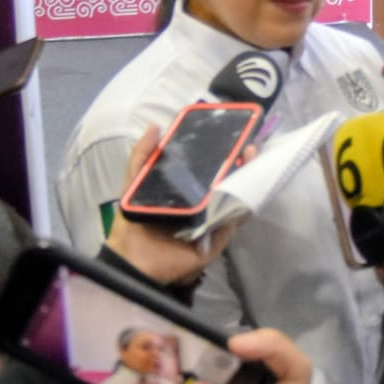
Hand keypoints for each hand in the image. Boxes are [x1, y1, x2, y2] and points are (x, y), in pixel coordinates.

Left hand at [104, 126, 240, 285]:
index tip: (233, 135)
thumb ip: (142, 155)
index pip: (209, 169)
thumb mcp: (134, 181)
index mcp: (187, 191)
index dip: (223, 152)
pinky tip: (248, 190)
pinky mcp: (217, 240)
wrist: (133, 258)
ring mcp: (212, 222)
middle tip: (248, 146)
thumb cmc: (134, 222)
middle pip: (227, 181)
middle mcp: (203, 205)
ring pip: (235, 199)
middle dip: (241, 163)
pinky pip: (233, 223)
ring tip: (251, 160)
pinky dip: (243, 208)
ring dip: (246, 180)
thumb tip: (155, 125)